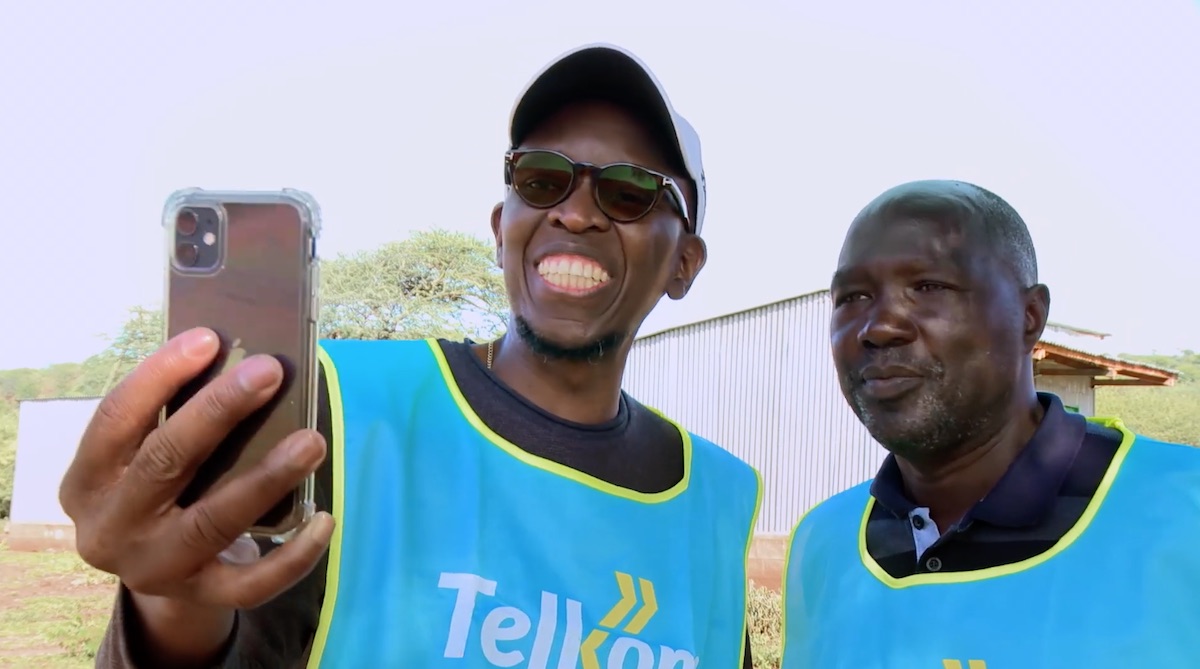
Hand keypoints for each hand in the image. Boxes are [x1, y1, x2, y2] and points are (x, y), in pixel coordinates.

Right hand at [60, 327, 334, 609]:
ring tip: (311, 441)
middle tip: (270, 371)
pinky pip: (250, 584)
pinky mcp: (199, 596)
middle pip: (165, 461)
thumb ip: (174, 416)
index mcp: (86, 482)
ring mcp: (153, 569)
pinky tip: (325, 519)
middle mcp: (110, 528)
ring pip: (213, 521)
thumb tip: (241, 357)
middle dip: (219, 411)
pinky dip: (293, 555)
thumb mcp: (144, 456)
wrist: (159, 573)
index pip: (115, 419)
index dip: (159, 375)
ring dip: (267, 477)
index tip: (208, 337)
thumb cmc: (162, 489)